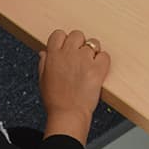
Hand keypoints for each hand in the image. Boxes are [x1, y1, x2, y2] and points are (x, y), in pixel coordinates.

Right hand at [38, 29, 108, 143]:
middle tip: (80, 57)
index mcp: (53, 55)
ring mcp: (84, 60)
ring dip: (92, 52)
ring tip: (89, 66)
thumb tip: (45, 53)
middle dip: (79, 44)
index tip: (67, 48)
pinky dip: (103, 61)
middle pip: (77, 34)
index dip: (64, 41)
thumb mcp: (43, 79)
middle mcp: (69, 54)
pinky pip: (105, 55)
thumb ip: (44, 63)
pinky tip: (98, 70)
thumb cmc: (55, 101)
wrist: (68, 114)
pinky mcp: (98, 68)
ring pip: (93, 43)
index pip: (59, 34)